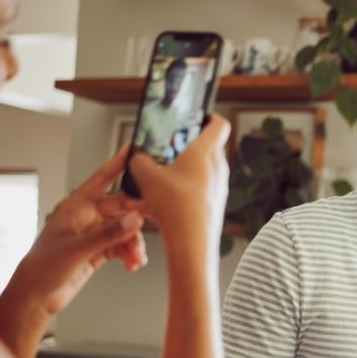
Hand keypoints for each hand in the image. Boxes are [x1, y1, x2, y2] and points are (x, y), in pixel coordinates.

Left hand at [17, 144, 147, 315]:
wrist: (36, 296)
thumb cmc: (43, 267)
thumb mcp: (78, 249)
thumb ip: (108, 234)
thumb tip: (134, 220)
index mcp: (76, 206)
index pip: (102, 179)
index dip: (117, 163)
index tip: (133, 150)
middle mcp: (87, 217)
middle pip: (121, 208)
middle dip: (136, 218)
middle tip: (153, 223)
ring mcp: (93, 234)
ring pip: (124, 230)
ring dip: (134, 243)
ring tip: (136, 258)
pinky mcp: (98, 251)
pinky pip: (121, 246)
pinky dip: (130, 254)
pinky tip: (132, 264)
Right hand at [128, 114, 229, 247]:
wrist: (192, 241)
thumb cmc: (177, 206)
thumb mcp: (146, 176)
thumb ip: (139, 161)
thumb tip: (137, 159)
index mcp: (206, 152)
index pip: (219, 124)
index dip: (209, 116)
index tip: (198, 116)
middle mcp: (218, 168)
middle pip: (209, 148)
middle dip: (190, 147)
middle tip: (172, 148)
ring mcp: (219, 188)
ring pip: (203, 172)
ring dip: (185, 172)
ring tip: (163, 179)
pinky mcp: (215, 206)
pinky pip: (200, 192)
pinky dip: (185, 192)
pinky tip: (165, 202)